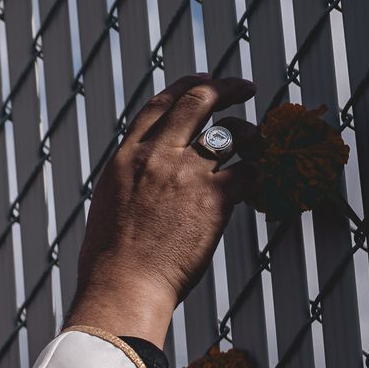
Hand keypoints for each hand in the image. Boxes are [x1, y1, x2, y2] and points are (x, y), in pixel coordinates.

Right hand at [66, 75, 259, 345]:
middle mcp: (156, 156)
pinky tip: (258, 184)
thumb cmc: (110, 260)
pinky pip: (250, 171)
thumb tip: (144, 174)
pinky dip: (258, 174)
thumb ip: (131, 178)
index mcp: (126, 157)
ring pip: (232, 133)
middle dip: (227, 87)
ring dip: (251, 133)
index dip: (186, 86)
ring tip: (258, 142)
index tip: (203, 81)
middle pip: (198, 101)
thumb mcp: (110, 203)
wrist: (123, 286)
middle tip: (245, 87)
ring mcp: (186, 174)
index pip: (159, 105)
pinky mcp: (215, 197)